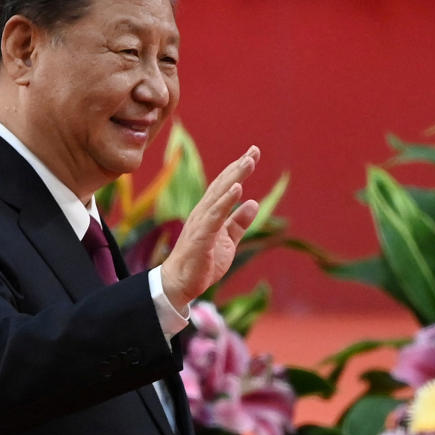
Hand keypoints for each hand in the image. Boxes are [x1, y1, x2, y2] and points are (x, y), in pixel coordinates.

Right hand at [160, 146, 260, 311]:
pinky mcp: (201, 238)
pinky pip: (215, 217)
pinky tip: (237, 189)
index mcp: (209, 213)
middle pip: (222, 185)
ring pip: (219, 196)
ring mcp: (201, 224)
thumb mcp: (227, 241)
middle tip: (254, 150)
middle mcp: (203, 213)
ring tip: (248, 162)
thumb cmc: (201, 262)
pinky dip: (226, 202)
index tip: (252, 154)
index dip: (238, 170)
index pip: (225, 187)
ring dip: (234, 178)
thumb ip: (239, 223)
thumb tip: (253, 203)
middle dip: (238, 167)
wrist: (180, 284)